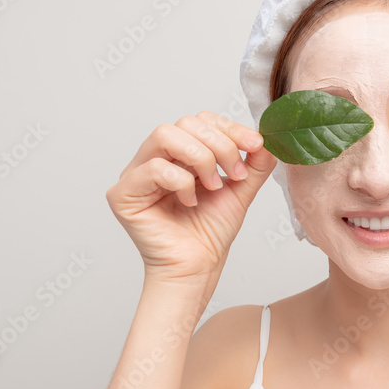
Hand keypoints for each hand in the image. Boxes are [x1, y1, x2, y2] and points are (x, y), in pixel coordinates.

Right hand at [105, 111, 276, 284]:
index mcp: (179, 153)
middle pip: (184, 123)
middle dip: (220, 145)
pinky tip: (191, 201)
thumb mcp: (240, 189)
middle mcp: (154, 158)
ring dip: (200, 157)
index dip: (229, 128)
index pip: (200, 121)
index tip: (255, 145)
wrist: (198, 267)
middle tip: (235, 173)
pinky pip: (153, 168)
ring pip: (164, 135)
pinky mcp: (122, 194)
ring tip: (214, 186)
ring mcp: (135, 174)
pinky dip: (181, 182)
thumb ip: (253, 163)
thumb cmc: (211, 231)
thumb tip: (266, 138)